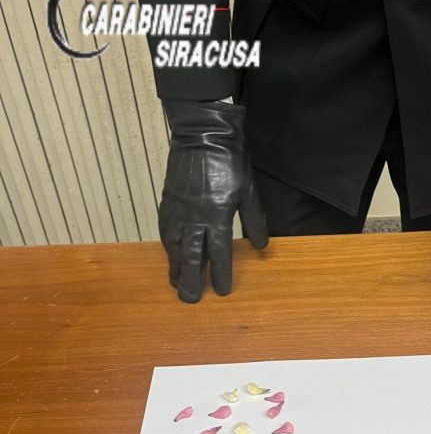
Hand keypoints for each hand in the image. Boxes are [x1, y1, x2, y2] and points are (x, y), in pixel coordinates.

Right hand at [159, 98, 268, 302]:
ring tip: (175, 282)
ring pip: (174, 246)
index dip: (219, 273)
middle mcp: (194, 217)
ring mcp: (179, 210)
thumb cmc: (230, 160)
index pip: (218, 252)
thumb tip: (260, 246)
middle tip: (188, 299)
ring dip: (175, 266)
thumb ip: (254, 220)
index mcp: (217, 215)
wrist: (204, 134)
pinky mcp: (169, 201)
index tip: (220, 290)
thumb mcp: (249, 190)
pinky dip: (167, 246)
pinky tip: (169, 254)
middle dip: (190, 279)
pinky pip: (165, 230)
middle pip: (191, 256)